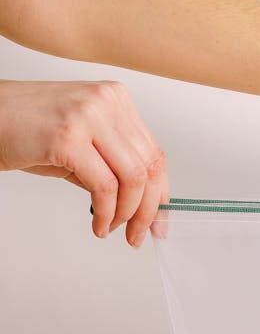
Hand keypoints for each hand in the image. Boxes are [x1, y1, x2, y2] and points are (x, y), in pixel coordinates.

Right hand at [0, 78, 168, 246]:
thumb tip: (141, 204)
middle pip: (149, 166)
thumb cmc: (24, 130)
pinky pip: (105, 187)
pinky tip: (98, 224)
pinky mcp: (68, 137)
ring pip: (133, 178)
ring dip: (127, 214)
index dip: (161, 193)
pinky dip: (106, 214)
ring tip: (112, 228)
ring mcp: (88, 116)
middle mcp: (106, 101)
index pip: (153, 152)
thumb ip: (112, 165)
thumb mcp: (81, 143)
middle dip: (147, 210)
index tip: (159, 221)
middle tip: (138, 235)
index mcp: (115, 99)